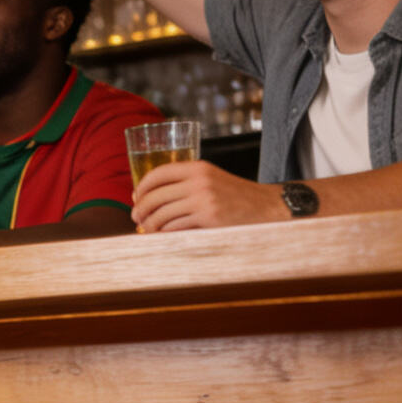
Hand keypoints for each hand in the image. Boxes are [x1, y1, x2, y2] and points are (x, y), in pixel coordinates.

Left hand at [133, 161, 290, 230]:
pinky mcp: (208, 218)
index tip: (135, 197)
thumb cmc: (235, 196)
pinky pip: (175, 227)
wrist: (266, 206)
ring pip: (162, 214)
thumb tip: (153, 196)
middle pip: (155, 196)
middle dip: (140, 209)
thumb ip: (187, 182)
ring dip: (150, 225)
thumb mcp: (211, 179)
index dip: (142, 187)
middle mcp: (198, 181)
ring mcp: (203, 199)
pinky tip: (163, 235)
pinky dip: (165, 233)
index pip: (158, 173)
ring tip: (147, 229)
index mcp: (197, 167)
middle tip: (136, 218)